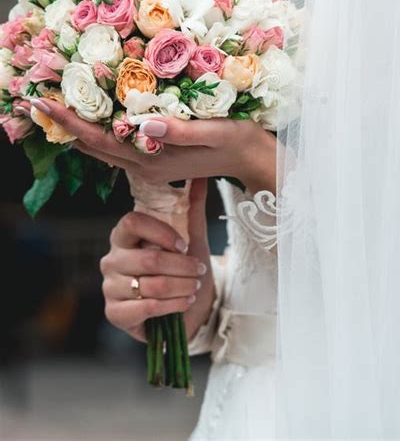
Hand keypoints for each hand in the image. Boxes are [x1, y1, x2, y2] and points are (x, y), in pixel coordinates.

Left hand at [25, 98, 276, 193]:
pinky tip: (94, 117)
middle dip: (64, 125)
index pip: (101, 139)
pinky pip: (118, 146)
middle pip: (94, 146)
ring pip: (103, 149)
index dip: (70, 121)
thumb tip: (142, 126)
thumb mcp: (215, 132)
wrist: (254, 159)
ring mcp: (151, 164)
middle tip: (37, 101)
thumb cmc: (239, 140)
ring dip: (78, 129)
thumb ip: (179, 131)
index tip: (43, 102)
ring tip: (56, 108)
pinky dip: (99, 132)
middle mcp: (146, 165)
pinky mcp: (158, 159)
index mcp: (154, 159)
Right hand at [100, 179, 214, 342]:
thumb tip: (199, 176)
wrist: (186, 308)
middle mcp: (111, 259)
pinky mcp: (114, 313)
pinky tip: (184, 302)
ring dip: (181, 287)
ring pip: (150, 285)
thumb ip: (191, 207)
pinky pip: (145, 308)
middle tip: (198, 271)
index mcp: (124, 235)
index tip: (184, 244)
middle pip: (147, 259)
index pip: (132, 222)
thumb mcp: (191, 237)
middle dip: (181, 267)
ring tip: (194, 286)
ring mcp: (110, 287)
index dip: (160, 232)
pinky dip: (172, 306)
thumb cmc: (183, 269)